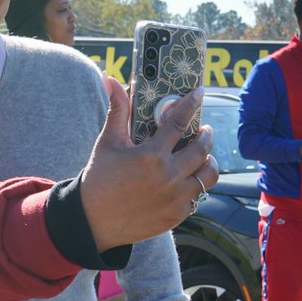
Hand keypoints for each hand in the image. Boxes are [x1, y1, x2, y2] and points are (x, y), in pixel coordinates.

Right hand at [80, 79, 217, 250]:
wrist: (93, 220)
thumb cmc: (99, 178)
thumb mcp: (107, 142)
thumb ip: (117, 110)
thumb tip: (110, 79)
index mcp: (151, 155)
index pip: (179, 122)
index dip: (191, 104)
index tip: (199, 93)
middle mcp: (168, 176)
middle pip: (202, 149)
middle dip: (206, 135)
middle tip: (203, 130)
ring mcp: (175, 198)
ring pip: (208, 175)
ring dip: (208, 161)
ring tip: (202, 156)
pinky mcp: (177, 215)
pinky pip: (198, 196)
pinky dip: (196, 185)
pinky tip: (187, 178)